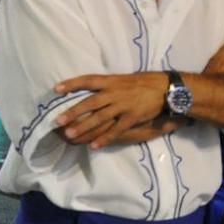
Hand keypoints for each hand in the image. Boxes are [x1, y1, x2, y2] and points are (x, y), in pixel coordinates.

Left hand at [54, 72, 169, 148]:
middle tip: (58, 120)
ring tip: (70, 134)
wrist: (168, 88)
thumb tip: (97, 88)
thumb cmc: (147, 81)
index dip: (72, 84)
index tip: (56, 89)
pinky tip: (94, 146)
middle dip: (74, 111)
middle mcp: (115, 92)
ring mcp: (124, 105)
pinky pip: (116, 129)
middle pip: (90, 102)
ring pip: (100, 117)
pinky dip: (105, 138)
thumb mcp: (127, 78)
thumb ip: (112, 84)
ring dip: (84, 126)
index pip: (88, 80)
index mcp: (113, 80)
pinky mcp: (133, 117)